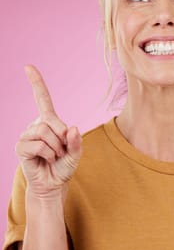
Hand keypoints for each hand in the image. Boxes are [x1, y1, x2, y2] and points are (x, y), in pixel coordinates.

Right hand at [16, 65, 81, 197]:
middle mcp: (36, 125)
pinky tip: (45, 159)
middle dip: (62, 137)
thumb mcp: (76, 153)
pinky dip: (47, 153)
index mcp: (49, 121)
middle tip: (61, 150)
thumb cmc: (64, 165)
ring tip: (54, 155)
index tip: (28, 66)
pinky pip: (37, 145)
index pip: (42, 98)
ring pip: (44, 132)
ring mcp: (27, 136)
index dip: (36, 83)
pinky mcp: (21, 147)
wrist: (53, 183)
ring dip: (55, 147)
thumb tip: (72, 128)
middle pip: (51, 121)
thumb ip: (76, 142)